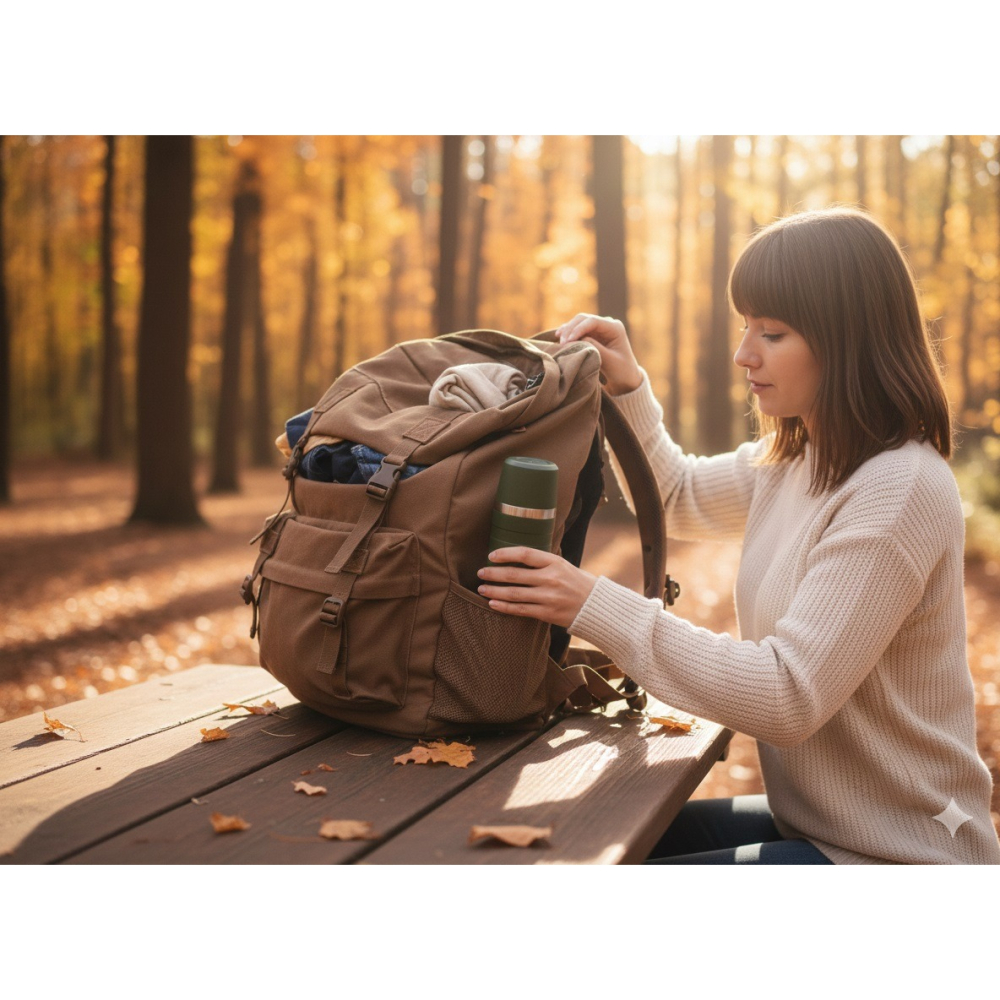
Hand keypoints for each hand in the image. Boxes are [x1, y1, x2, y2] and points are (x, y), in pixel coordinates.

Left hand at [477, 547, 597, 627]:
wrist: (596, 607)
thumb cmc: (577, 583)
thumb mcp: (563, 566)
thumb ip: (542, 562)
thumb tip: (515, 557)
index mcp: (555, 562)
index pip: (524, 554)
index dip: (505, 554)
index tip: (492, 556)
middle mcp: (551, 579)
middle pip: (515, 574)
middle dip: (493, 573)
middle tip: (480, 573)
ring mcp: (548, 597)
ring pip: (514, 593)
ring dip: (494, 590)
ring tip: (481, 589)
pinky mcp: (547, 613)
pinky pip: (520, 610)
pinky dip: (504, 606)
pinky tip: (492, 603)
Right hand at [556, 313, 642, 395]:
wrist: (625, 379)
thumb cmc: (621, 371)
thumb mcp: (610, 361)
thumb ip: (595, 347)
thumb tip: (579, 338)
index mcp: (615, 328)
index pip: (593, 321)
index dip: (578, 329)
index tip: (568, 341)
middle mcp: (606, 324)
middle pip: (583, 319)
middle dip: (570, 329)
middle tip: (561, 343)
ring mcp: (598, 329)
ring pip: (578, 323)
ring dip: (567, 331)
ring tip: (559, 342)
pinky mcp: (592, 335)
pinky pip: (577, 330)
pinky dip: (568, 333)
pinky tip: (558, 338)